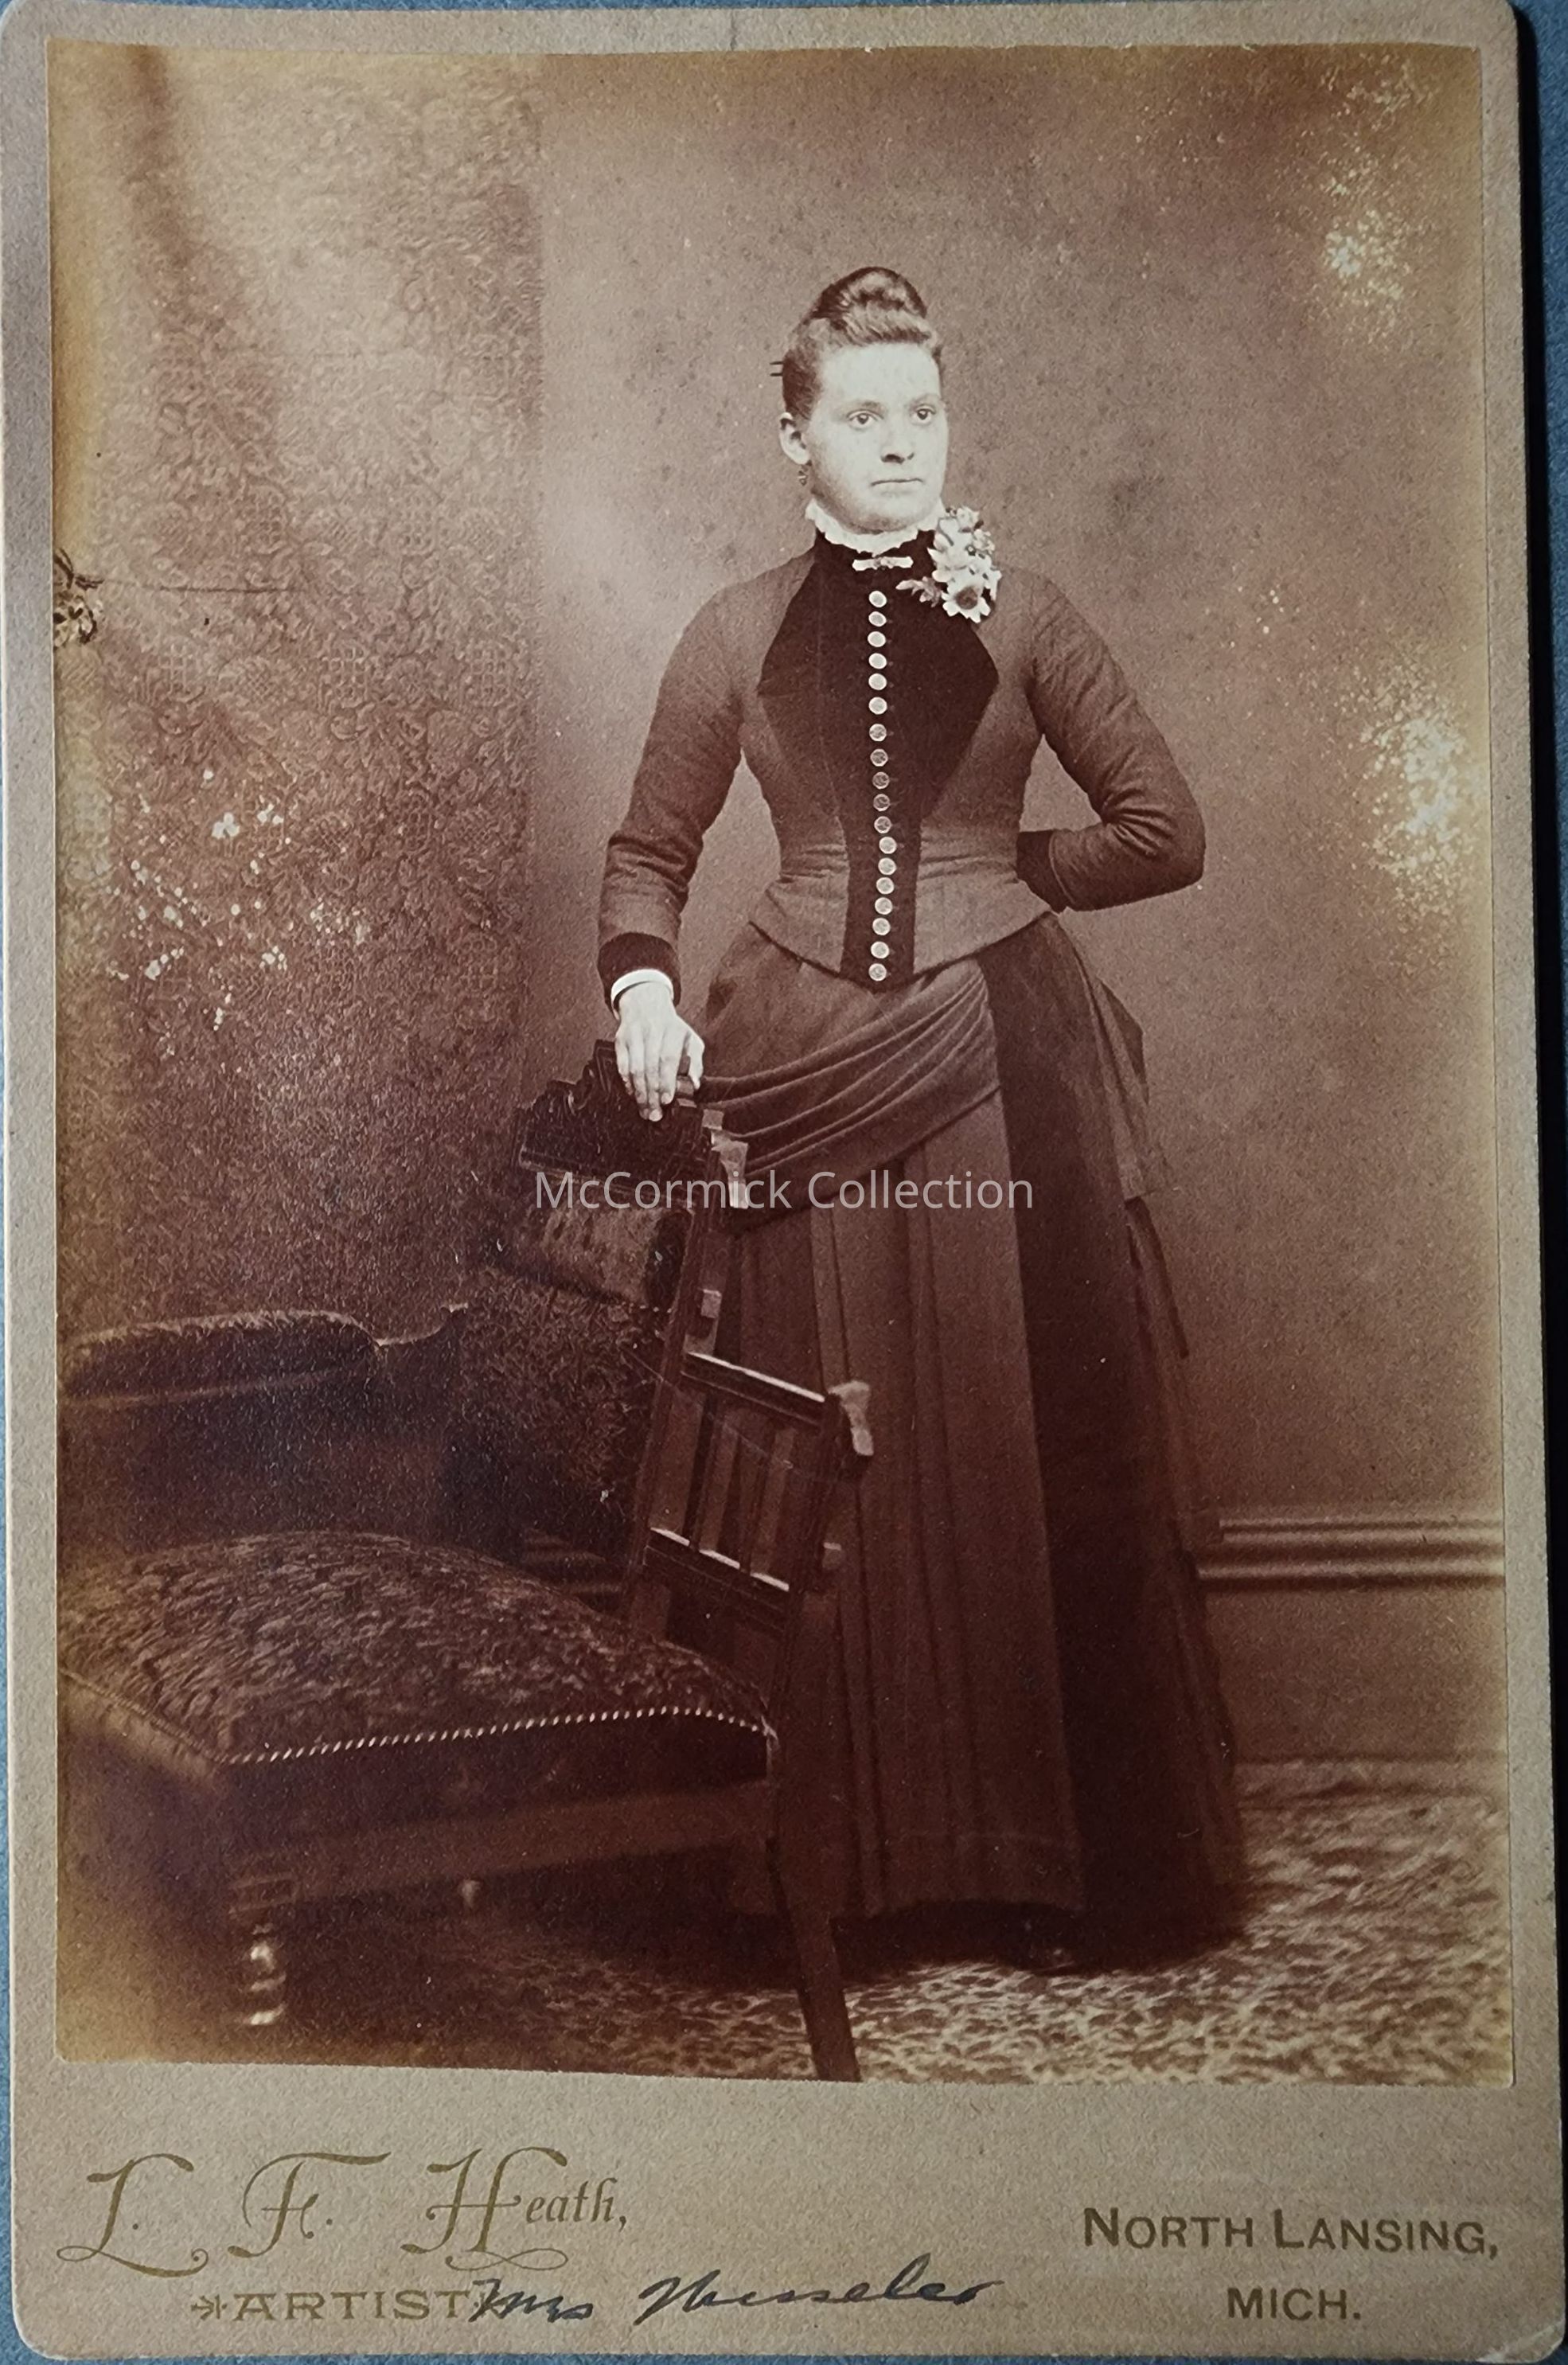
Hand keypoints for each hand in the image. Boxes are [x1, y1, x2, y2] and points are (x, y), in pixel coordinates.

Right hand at [614, 980, 703, 1121]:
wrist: (646, 1004)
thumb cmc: (671, 1027)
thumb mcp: (690, 1040)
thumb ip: (695, 1063)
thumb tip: (695, 1084)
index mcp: (673, 1031)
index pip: (668, 1058)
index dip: (666, 1081)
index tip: (667, 1099)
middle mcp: (653, 1031)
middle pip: (650, 1068)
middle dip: (652, 1094)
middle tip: (655, 1113)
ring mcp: (634, 1035)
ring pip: (634, 1069)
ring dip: (639, 1093)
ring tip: (645, 1109)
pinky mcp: (621, 1040)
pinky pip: (622, 1065)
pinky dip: (627, 1082)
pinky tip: (633, 1094)